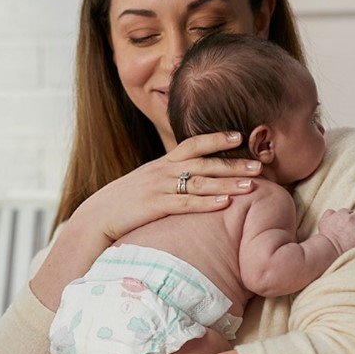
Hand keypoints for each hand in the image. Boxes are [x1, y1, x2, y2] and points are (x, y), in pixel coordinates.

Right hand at [71, 130, 260, 244]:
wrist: (95, 217)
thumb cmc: (122, 205)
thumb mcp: (145, 185)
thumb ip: (167, 181)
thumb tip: (188, 182)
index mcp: (161, 164)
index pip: (192, 144)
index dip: (215, 138)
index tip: (239, 136)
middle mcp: (161, 172)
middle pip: (203, 163)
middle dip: (233, 163)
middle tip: (259, 164)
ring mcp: (158, 188)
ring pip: (199, 182)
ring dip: (227, 183)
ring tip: (252, 185)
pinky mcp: (154, 207)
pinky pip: (185, 203)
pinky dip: (206, 203)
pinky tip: (225, 203)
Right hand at [317, 208, 354, 253]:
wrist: (328, 250)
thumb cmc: (325, 237)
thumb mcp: (323, 221)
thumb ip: (329, 213)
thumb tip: (334, 211)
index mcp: (342, 213)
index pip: (350, 213)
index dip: (349, 220)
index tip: (346, 227)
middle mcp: (351, 218)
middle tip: (351, 234)